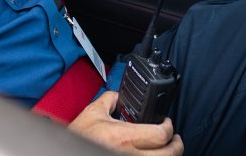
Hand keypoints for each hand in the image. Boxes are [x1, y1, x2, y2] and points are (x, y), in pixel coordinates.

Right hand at [69, 92, 183, 154]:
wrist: (69, 152)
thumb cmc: (79, 137)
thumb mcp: (92, 114)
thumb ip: (110, 100)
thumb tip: (119, 95)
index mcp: (124, 138)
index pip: (160, 135)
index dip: (169, 127)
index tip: (167, 123)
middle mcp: (131, 155)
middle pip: (169, 155)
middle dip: (177, 145)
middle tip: (175, 138)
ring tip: (168, 149)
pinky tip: (153, 155)